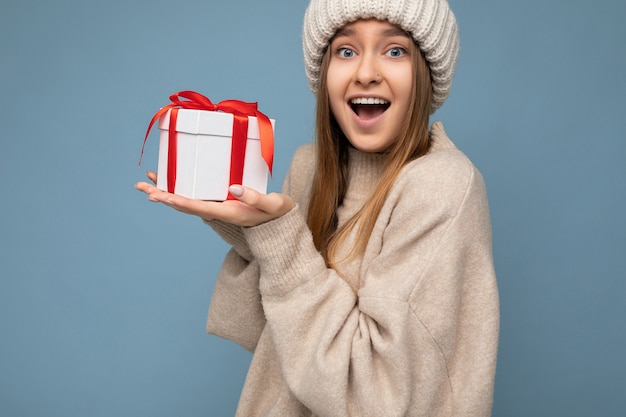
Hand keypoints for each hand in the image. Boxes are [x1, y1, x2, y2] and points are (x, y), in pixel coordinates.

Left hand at [135, 172, 294, 226]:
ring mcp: (217, 208)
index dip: (178, 200)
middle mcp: (218, 212)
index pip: (198, 207)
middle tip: (142, 186)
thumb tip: (233, 188)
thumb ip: (254, 197)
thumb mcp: (272, 204)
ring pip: (186, 200)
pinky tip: (170, 180)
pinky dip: (179, 188)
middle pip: (184, 205)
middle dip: (162, 196)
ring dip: (166, 192)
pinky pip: (194, 196)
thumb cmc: (278, 213)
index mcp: (228, 213)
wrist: (281, 222)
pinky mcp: (219, 203)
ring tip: (147, 183)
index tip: (160, 195)